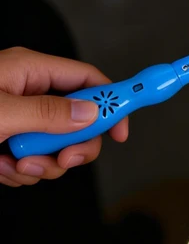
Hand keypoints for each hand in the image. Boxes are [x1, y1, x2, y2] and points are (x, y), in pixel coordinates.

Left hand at [0, 46, 127, 185]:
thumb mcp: (2, 112)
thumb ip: (48, 113)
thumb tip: (90, 114)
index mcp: (30, 72)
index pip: (88, 79)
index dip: (112, 101)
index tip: (121, 131)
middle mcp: (29, 94)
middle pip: (79, 121)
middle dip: (73, 147)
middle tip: (63, 160)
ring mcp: (20, 119)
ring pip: (57, 148)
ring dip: (41, 165)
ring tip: (13, 164)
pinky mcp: (9, 141)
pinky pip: (34, 161)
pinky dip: (19, 172)